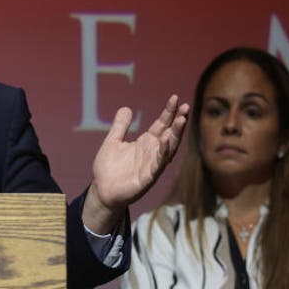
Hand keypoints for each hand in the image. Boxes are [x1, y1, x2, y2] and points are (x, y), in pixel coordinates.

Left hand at [82, 94, 188, 233]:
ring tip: (182, 120)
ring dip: (176, 135)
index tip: (175, 97)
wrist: (101, 191)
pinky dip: (162, 154)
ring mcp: (152, 165)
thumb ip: (120, 126)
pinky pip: (158, 165)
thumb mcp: (112, 142)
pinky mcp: (148, 178)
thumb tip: (126, 108)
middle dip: (178, 121)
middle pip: (170, 134)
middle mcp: (153, 152)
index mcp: (146, 143)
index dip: (169, 112)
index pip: (162, 124)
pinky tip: (164, 141)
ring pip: (168, 148)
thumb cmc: (108, 168)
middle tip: (186, 106)